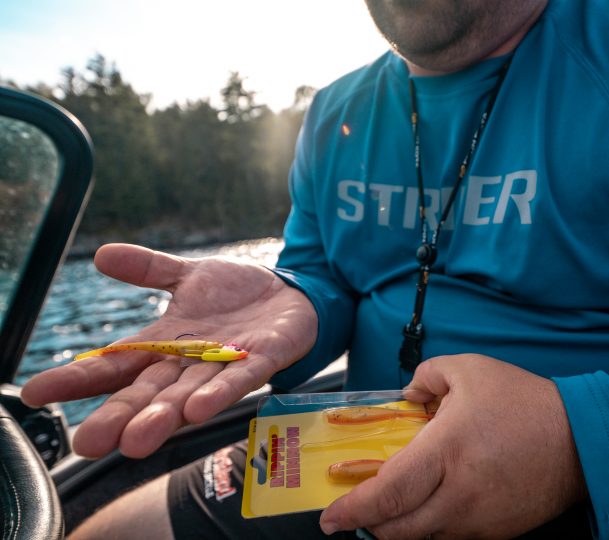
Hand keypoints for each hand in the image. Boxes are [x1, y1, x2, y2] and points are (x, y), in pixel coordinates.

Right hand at [21, 243, 316, 457]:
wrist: (293, 292)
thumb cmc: (237, 293)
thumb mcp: (189, 274)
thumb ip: (149, 269)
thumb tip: (102, 255)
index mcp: (168, 343)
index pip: (116, 363)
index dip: (78, 378)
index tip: (36, 392)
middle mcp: (191, 361)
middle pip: (149, 391)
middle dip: (120, 416)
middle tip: (88, 442)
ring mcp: (227, 362)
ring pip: (190, 393)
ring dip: (164, 416)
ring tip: (137, 439)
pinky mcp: (264, 357)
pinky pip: (240, 378)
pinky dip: (220, 393)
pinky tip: (198, 409)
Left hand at [320, 354, 587, 538]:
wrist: (580, 440)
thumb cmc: (522, 402)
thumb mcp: (470, 369)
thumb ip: (427, 375)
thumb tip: (407, 395)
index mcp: (447, 451)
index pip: (389, 492)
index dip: (355, 509)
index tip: (331, 516)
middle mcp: (459, 493)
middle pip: (398, 529)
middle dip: (369, 526)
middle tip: (352, 515)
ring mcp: (478, 519)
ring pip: (423, 538)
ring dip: (399, 528)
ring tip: (390, 508)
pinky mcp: (496, 532)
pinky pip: (451, 537)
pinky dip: (431, 527)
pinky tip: (431, 505)